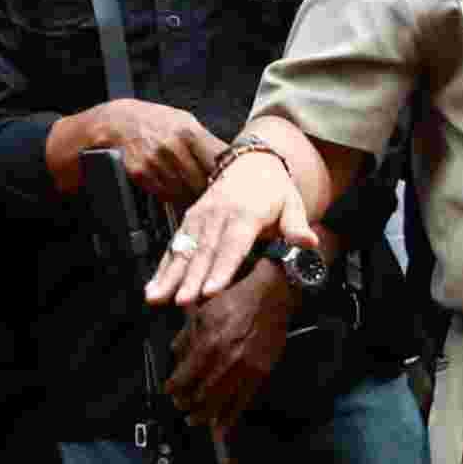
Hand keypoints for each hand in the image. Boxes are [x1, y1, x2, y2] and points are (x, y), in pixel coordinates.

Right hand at [59, 98, 222, 207]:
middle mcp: (173, 146)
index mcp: (188, 131)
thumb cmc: (156, 121)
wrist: (118, 122)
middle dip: (211, 191)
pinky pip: (165, 194)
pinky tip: (178, 194)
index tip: (233, 184)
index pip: (218, 161)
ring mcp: (156, 162)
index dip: (228, 176)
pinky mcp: (142, 174)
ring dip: (193, 197)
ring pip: (184, 191)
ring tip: (199, 197)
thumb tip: (230, 160)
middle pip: (202, 181)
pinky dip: (174, 197)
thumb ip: (206, 140)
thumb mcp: (184, 121)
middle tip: (217, 197)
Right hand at [150, 148, 311, 306]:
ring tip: (156, 297)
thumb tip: (310, 242)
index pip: (233, 245)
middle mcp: (219, 215)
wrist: (251, 161)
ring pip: (184, 250)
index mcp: (246, 213)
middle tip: (182, 302)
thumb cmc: (274, 189)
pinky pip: (174, 246)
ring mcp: (201, 217)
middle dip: (191, 279)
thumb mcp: (292, 203)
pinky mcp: (189, 220)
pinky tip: (153, 287)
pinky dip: (162, 268)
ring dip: (170, 276)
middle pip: (205, 252)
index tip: (210, 291)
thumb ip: (297, 226)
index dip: (221, 269)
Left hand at [161, 261, 301, 429]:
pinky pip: (242, 402)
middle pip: (199, 394)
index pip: (183, 377)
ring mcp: (244, 370)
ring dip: (203, 415)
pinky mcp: (260, 374)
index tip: (169, 391)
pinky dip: (229, 418)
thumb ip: (186, 337)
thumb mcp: (202, 312)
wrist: (270, 297)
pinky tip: (220, 428)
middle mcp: (225, 361)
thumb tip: (174, 356)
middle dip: (186, 404)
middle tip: (180, 406)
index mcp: (207, 344)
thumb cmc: (234, 300)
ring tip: (194, 420)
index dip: (173, 388)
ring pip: (219, 402)